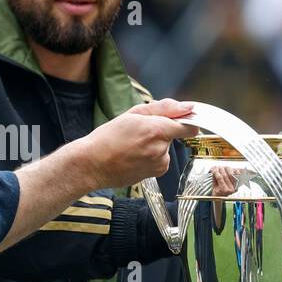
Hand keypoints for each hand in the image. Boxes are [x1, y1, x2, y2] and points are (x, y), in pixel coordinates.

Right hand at [78, 99, 197, 187]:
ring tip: (132, 146)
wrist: (92, 164)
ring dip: (154, 145)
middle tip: (138, 132)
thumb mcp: (133, 113)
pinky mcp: (155, 174)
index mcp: (157, 129)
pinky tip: (133, 156)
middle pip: (173, 135)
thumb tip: (187, 108)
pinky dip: (151, 157)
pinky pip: (160, 161)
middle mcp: (161, 148)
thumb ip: (164, 108)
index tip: (182, 119)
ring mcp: (159, 163)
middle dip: (160, 131)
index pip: (189, 126)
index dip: (187, 121)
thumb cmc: (107, 138)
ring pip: (165, 148)